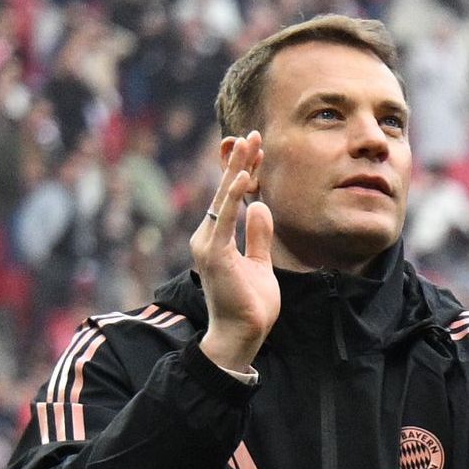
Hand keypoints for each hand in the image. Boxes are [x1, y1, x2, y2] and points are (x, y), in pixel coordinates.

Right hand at [192, 132, 279, 373]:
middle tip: (253, 135)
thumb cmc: (249, 303)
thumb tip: (260, 207)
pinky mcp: (214, 254)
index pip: (231, 197)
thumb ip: (257, 235)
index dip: (244, 172)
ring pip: (223, 198)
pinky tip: (246, 177)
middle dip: (240, 162)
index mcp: (217, 238)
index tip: (258, 149)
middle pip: (225, 191)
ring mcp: (208, 244)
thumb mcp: (260, 263)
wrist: (242, 334)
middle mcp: (207, 236)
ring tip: (249, 145)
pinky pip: (225, 219)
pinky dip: (234, 197)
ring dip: (238, 170)